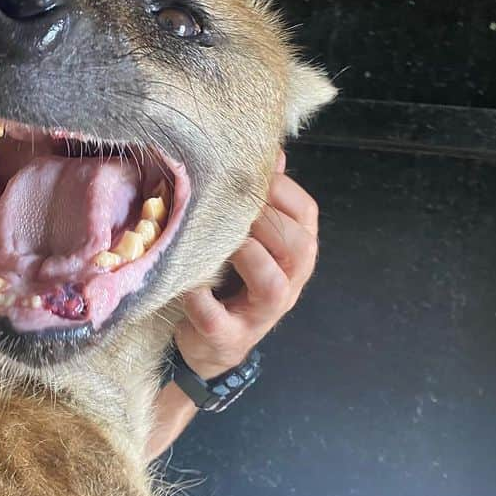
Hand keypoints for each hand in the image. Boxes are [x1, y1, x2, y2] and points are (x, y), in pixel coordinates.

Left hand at [174, 151, 318, 379]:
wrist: (211, 343)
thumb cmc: (232, 279)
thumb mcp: (252, 237)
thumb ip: (264, 199)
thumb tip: (274, 152)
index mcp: (296, 253)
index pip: (306, 214)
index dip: (279, 190)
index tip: (247, 177)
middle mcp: (288, 283)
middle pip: (299, 247)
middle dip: (267, 222)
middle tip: (236, 210)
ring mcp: (261, 315)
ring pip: (273, 285)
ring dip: (249, 256)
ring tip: (224, 241)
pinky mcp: (229, 337)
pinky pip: (219, 320)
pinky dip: (203, 301)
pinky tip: (189, 284)